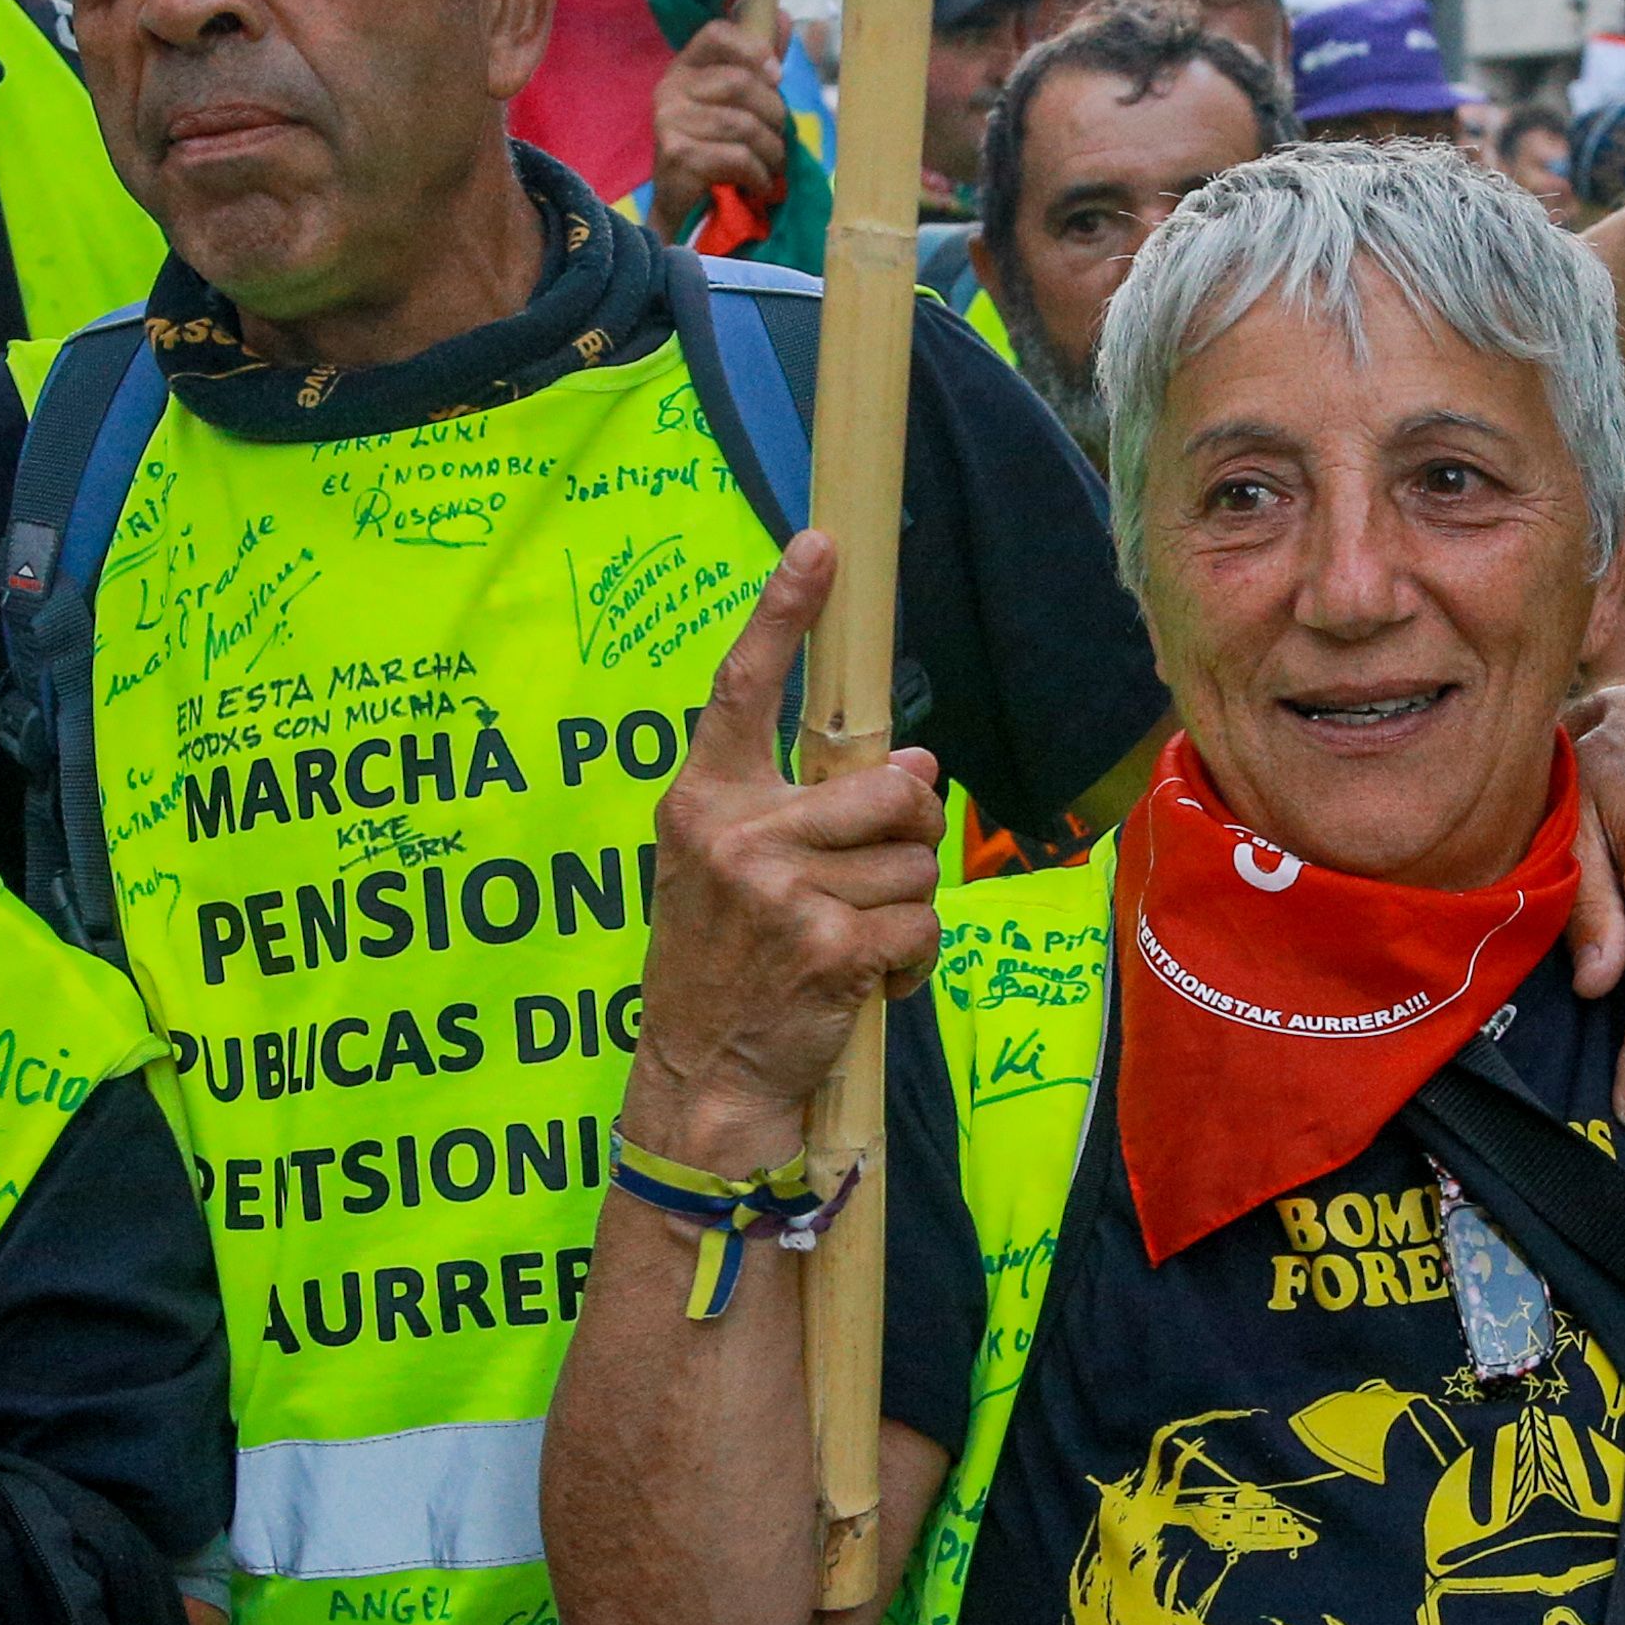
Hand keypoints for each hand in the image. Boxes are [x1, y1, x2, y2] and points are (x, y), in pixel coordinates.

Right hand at [632, 533, 946, 1154]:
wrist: (702, 1078)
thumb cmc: (724, 967)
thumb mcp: (730, 872)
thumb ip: (805, 809)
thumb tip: (918, 765)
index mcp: (703, 802)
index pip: (741, 688)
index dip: (783, 612)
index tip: (820, 546)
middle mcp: (737, 834)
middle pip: (891, 789)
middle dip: (910, 836)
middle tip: (872, 879)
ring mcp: (781, 890)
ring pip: (915, 865)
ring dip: (905, 911)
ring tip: (849, 943)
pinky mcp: (828, 946)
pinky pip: (921, 928)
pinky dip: (910, 964)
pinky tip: (862, 985)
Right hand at [646, 16, 792, 242]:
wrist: (681, 206)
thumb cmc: (714, 148)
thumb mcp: (734, 103)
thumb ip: (757, 64)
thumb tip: (785, 17)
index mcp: (684, 67)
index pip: (716, 32)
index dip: (753, 48)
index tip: (777, 76)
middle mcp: (670, 89)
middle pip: (741, 83)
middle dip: (774, 114)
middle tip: (779, 138)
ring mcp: (669, 122)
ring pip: (744, 125)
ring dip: (772, 152)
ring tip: (772, 166)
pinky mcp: (676, 155)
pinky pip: (737, 157)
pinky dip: (759, 175)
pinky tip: (758, 184)